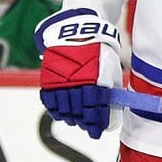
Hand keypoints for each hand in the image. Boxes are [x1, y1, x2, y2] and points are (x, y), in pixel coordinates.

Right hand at [35, 8, 122, 137]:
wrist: (79, 29)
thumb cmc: (100, 51)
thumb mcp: (110, 68)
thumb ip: (111, 90)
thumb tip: (112, 111)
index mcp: (95, 79)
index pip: (94, 109)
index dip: (96, 123)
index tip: (97, 132)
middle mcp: (77, 82)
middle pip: (78, 111)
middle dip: (84, 122)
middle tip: (88, 128)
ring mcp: (61, 80)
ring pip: (63, 108)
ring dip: (70, 118)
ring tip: (76, 121)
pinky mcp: (49, 77)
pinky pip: (49, 100)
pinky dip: (54, 109)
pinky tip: (61, 114)